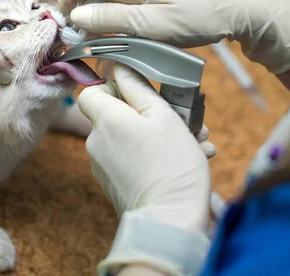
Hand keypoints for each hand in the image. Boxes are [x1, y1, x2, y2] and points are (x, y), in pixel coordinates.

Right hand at [54, 0, 289, 73]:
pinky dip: (105, 19)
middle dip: (71, 4)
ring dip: (88, 15)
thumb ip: (111, 19)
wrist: (235, 6)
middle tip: (75, 36)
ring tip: (92, 43)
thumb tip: (75, 15)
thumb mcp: (152, 25)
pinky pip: (113, 2)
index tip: (66, 12)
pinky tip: (113, 39)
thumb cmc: (197, 14)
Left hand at [79, 64, 210, 274]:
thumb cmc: (170, 165)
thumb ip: (138, 87)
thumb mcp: (162, 115)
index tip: (141, 92)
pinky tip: (189, 158)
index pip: (92, 91)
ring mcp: (103, 166)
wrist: (169, 222)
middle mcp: (96, 142)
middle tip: (186, 118)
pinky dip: (155, 155)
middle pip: (116, 114)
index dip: (114, 87)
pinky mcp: (114, 184)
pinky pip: (132, 158)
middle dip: (151, 112)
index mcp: (104, 121)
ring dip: (161, 134)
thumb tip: (120, 66)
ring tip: (197, 141)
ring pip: (130, 137)